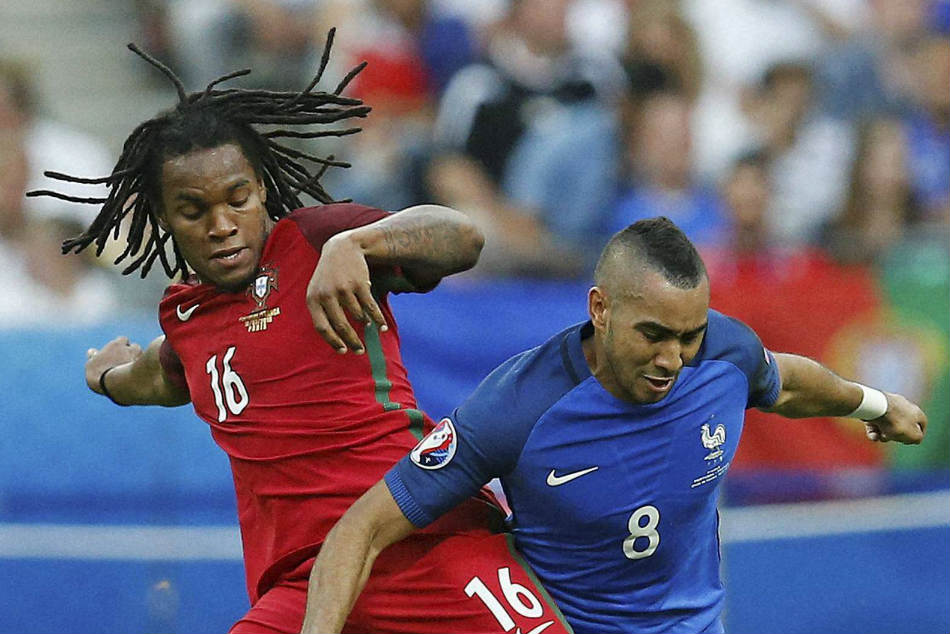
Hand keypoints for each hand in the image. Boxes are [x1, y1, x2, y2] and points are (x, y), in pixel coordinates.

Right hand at [85, 336, 142, 393]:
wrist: (114, 384)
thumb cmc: (99, 374)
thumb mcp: (92, 365)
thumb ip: (93, 356)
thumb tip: (92, 352)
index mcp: (116, 344)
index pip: (123, 340)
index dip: (121, 346)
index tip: (118, 354)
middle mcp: (130, 348)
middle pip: (135, 347)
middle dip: (133, 353)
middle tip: (127, 364)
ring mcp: (139, 357)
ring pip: (142, 356)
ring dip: (139, 361)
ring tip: (133, 372)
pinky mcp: (146, 367)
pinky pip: (148, 366)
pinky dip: (145, 370)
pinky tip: (139, 377)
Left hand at [307, 232, 387, 353]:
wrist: (342, 248)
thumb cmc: (329, 275)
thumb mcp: (318, 290)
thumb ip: (322, 311)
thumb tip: (335, 338)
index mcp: (313, 299)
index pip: (321, 327)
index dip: (333, 341)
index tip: (343, 351)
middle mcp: (326, 294)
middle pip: (340, 325)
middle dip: (352, 341)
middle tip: (360, 351)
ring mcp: (343, 288)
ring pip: (357, 316)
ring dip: (365, 326)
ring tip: (369, 329)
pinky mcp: (359, 284)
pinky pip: (370, 308)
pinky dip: (378, 319)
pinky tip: (382, 327)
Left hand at [864, 392, 926, 443]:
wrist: (875, 408)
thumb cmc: (896, 421)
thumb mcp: (913, 435)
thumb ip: (917, 438)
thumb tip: (915, 439)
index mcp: (915, 411)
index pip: (921, 423)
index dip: (918, 434)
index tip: (912, 441)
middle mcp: (902, 407)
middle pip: (902, 426)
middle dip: (896, 436)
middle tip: (892, 439)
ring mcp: (887, 407)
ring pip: (886, 426)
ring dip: (883, 435)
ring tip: (880, 437)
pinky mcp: (873, 409)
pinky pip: (875, 423)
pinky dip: (874, 431)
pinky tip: (873, 435)